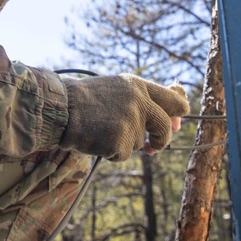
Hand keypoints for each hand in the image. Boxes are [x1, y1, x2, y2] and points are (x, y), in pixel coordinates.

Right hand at [60, 74, 189, 161]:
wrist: (61, 108)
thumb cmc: (87, 99)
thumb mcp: (118, 89)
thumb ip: (145, 100)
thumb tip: (176, 121)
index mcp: (139, 86)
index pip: (175, 100)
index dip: (179, 113)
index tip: (174, 122)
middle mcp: (139, 102)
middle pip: (165, 127)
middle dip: (161, 140)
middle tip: (152, 147)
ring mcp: (131, 122)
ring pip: (139, 143)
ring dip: (125, 143)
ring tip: (102, 129)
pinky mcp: (121, 142)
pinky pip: (123, 154)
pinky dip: (111, 151)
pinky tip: (96, 138)